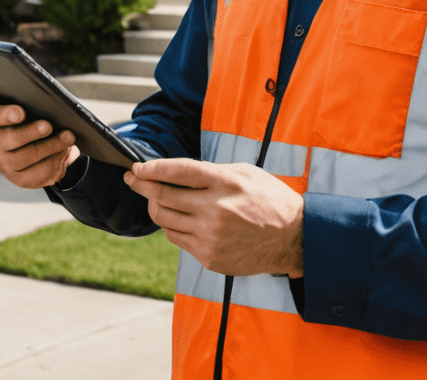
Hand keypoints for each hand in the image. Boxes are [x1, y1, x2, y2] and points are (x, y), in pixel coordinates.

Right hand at [0, 86, 79, 188]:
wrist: (34, 141)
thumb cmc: (26, 112)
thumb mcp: (18, 100)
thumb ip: (11, 92)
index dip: (3, 115)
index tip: (21, 112)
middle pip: (9, 139)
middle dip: (31, 132)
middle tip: (49, 125)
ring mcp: (2, 163)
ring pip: (24, 158)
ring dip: (49, 147)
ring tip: (68, 137)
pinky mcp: (17, 178)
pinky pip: (34, 175)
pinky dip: (53, 163)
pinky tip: (65, 152)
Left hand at [124, 157, 304, 277]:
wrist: (294, 239)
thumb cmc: (268, 199)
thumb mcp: (243, 173)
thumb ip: (209, 172)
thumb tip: (174, 173)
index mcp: (225, 183)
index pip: (178, 172)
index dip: (152, 169)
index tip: (136, 168)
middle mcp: (216, 211)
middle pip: (164, 197)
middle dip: (143, 186)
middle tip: (132, 179)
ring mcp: (212, 238)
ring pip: (165, 220)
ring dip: (154, 207)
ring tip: (153, 198)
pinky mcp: (211, 258)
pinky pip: (178, 239)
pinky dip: (171, 227)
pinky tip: (176, 218)